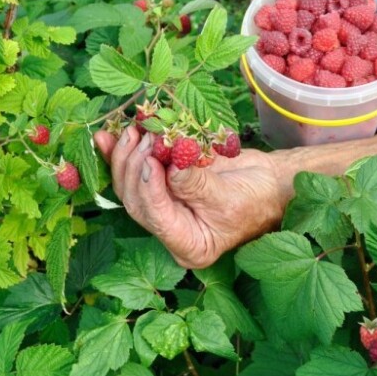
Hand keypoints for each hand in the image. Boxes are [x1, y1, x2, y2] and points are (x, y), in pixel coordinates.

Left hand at [93, 127, 287, 268]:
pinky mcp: (162, 185)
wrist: (270, 183)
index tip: (151, 160)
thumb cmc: (258, 199)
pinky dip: (122, 152)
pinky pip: (136, 170)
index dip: (150, 188)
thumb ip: (196, 184)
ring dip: (124, 156)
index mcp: (188, 245)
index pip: (158, 218)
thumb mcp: (229, 195)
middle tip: (144, 138)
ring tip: (130, 130)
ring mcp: (164, 206)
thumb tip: (170, 166)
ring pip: (130, 186)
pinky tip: (105, 136)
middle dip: (134, 167)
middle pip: (137, 202)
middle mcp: (170, 228)